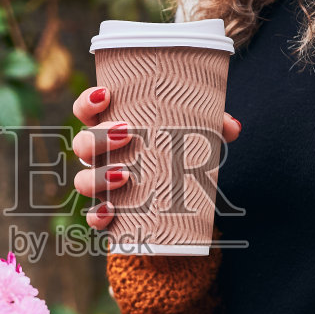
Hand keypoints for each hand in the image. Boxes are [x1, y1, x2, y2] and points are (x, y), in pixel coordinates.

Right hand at [71, 85, 239, 229]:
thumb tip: (232, 127)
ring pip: (82, 180)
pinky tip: (110, 211)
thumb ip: (212, 127)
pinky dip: (97, 215)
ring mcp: (100, 186)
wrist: (176, 204)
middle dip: (99, 138)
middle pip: (82, 144)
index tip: (106, 95)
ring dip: (98, 176)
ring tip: (125, 174)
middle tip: (128, 132)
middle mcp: (99, 157)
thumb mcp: (193, 138)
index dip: (88, 103)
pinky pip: (93, 217)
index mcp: (111, 129)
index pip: (86, 112)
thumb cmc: (176, 155)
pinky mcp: (108, 214)